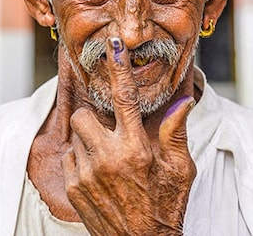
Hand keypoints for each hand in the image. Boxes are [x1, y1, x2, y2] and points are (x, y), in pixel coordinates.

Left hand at [62, 37, 196, 235]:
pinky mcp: (73, 188)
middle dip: (96, 118)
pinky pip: (69, 157)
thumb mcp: (180, 169)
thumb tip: (183, 100)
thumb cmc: (165, 206)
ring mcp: (86, 174)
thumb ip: (176, 131)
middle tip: (112, 131)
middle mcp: (107, 158)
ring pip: (77, 136)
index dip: (118, 67)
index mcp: (136, 148)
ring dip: (90, 140)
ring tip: (109, 157)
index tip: (113, 45)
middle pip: (85, 114)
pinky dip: (81, 159)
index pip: (124, 97)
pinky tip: (99, 172)